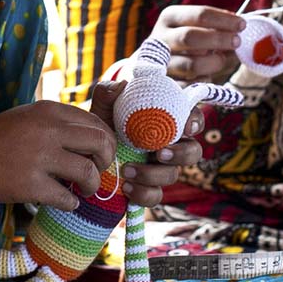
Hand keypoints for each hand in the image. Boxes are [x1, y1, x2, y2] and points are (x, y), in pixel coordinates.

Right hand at [0, 100, 115, 210]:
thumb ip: (56, 122)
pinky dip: (72, 203)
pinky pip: (67, 198)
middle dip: (106, 160)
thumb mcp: (27, 116)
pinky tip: (67, 202)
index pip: (94, 121)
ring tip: (85, 189)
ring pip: (88, 172)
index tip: (101, 153)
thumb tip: (92, 137)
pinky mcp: (31, 185)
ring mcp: (39, 157)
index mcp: (48, 110)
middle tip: (99, 171)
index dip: (105, 140)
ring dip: (93, 185)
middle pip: (99, 142)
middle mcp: (47, 130)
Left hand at [89, 80, 203, 206]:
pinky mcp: (148, 188)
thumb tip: (123, 85)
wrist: (88, 152)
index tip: (186, 126)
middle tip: (160, 152)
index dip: (195, 122)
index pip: (192, 119)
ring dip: (152, 174)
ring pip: (172, 175)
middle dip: (181, 154)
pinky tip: (126, 186)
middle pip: (193, 152)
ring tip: (127, 169)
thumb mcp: (103, 106)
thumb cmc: (103, 123)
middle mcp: (169, 146)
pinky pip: (155, 196)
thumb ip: (109, 92)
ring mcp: (161, 169)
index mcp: (166, 122)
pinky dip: (143, 193)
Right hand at [149, 5, 244, 80]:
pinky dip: (204, 80)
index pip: (200, 14)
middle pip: (191, 37)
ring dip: (213, 63)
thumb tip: (240, 28)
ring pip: (191, 64)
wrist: (161, 65)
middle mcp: (160, 38)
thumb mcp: (198, 28)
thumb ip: (217, 27)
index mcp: (169, 17)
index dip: (224, 20)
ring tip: (221, 60)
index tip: (242, 24)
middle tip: (237, 42)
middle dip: (219, 39)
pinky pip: (190, 85)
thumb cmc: (188, 43)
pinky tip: (208, 75)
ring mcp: (160, 62)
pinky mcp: (164, 83)